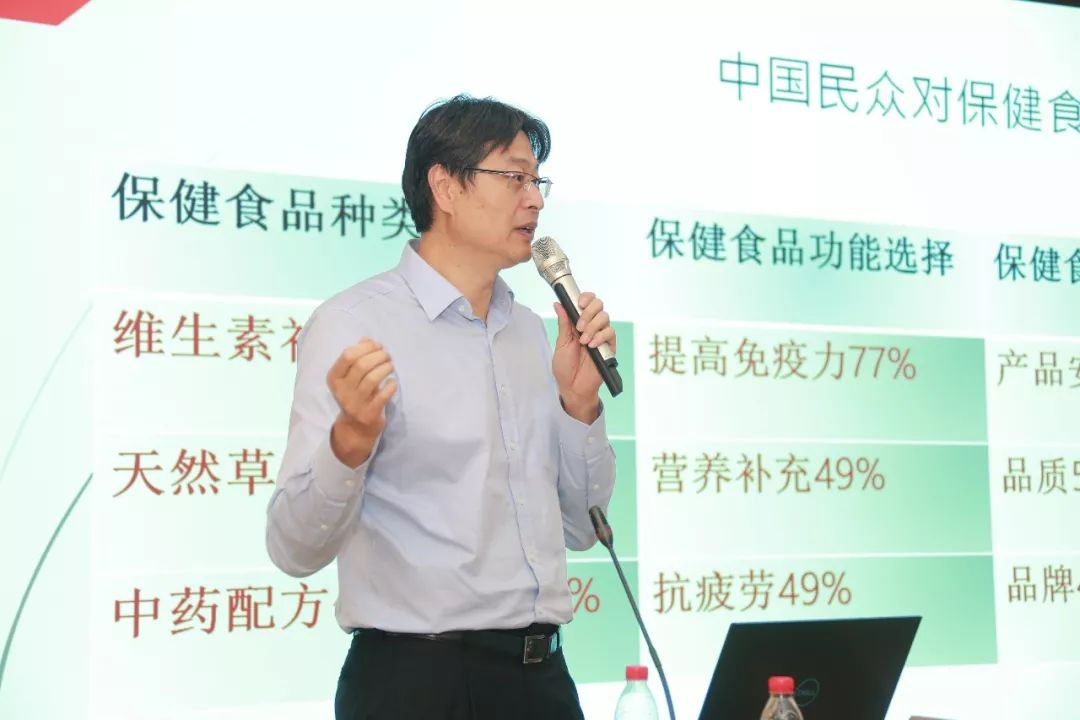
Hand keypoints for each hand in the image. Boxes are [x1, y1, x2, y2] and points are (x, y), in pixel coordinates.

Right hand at [326, 338, 396, 467]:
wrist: (356, 428)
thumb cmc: (355, 396)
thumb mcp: (350, 378)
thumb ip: (357, 357)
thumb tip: (367, 339)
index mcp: (334, 379)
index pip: (347, 356)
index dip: (365, 347)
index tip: (378, 346)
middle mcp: (342, 391)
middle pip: (361, 365)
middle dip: (378, 356)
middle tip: (387, 356)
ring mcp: (355, 404)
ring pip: (372, 379)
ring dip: (385, 368)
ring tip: (391, 366)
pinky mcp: (369, 414)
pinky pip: (383, 395)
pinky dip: (390, 385)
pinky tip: (392, 382)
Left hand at [551, 292, 615, 422]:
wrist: (573, 387)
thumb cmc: (565, 367)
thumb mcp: (561, 343)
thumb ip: (563, 323)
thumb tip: (558, 304)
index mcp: (579, 323)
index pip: (587, 302)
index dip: (585, 298)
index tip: (579, 303)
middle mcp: (591, 326)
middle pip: (599, 305)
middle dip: (588, 312)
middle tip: (579, 326)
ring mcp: (601, 336)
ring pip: (605, 317)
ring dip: (592, 327)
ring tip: (583, 341)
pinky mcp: (609, 347)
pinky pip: (610, 333)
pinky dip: (600, 337)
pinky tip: (591, 346)